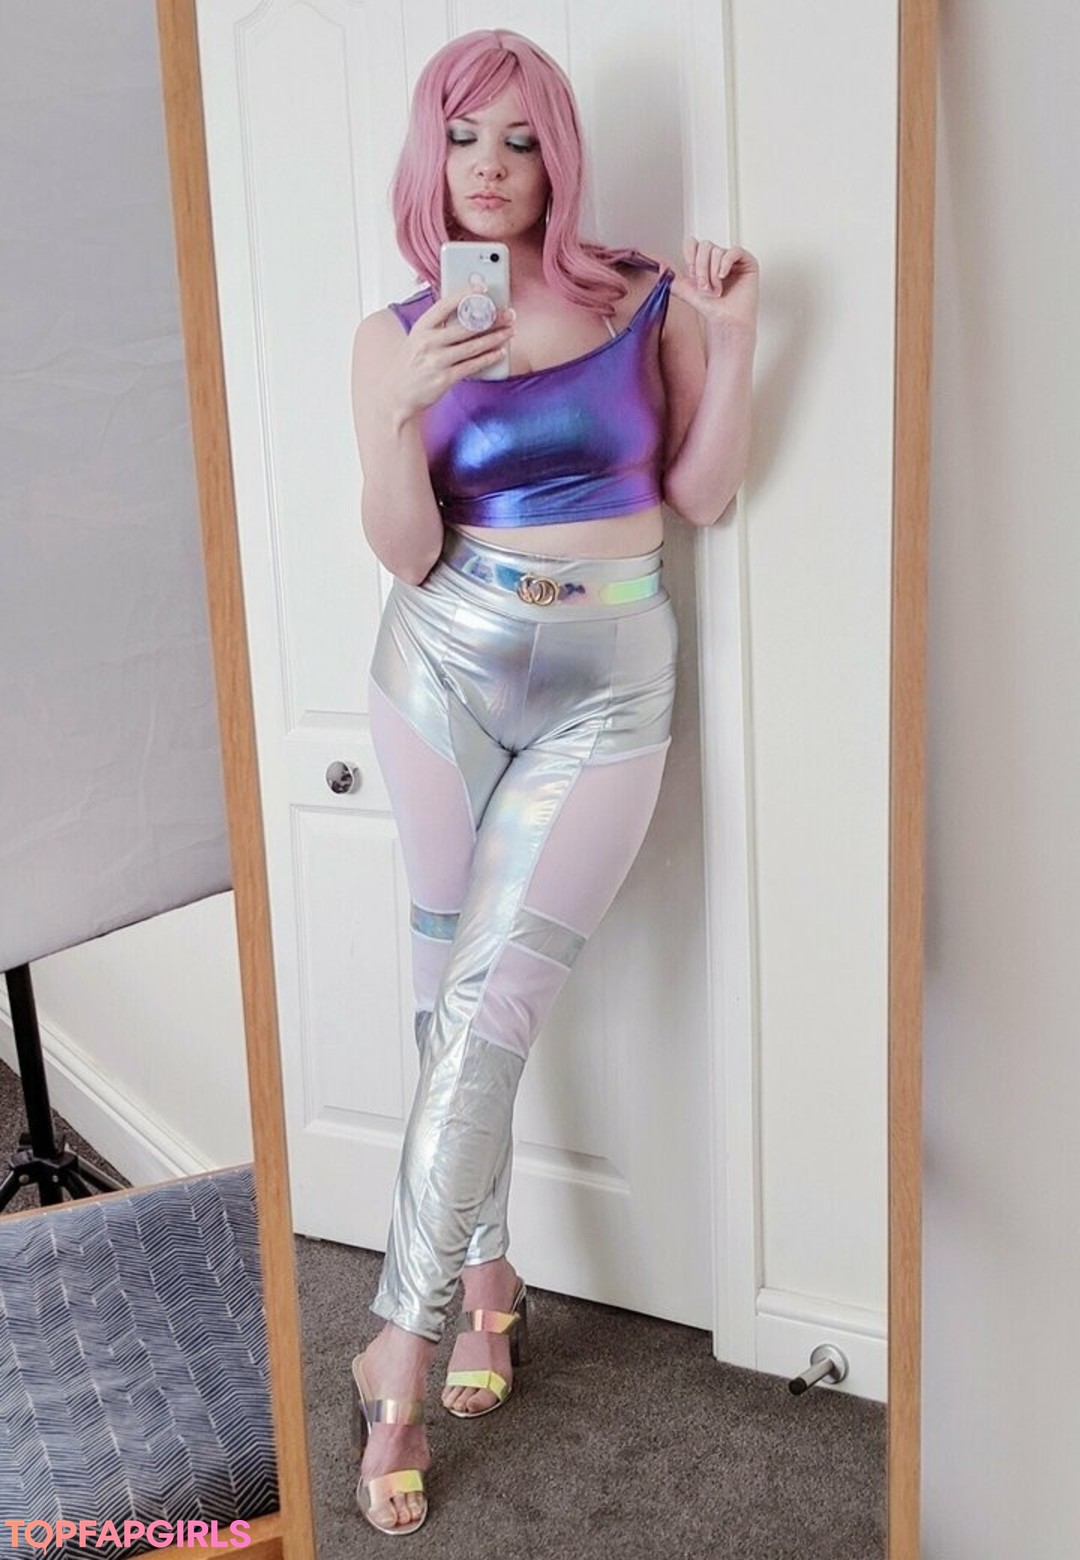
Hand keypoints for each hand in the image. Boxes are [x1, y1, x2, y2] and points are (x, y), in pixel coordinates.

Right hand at [389, 283, 514, 419]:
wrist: (397, 395)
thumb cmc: (412, 364)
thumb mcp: (418, 338)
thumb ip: (438, 326)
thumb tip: (467, 311)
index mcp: (422, 327)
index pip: (445, 304)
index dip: (466, 294)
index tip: (484, 288)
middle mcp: (428, 342)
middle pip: (466, 326)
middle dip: (492, 319)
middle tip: (508, 315)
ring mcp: (436, 361)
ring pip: (473, 346)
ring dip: (495, 338)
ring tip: (509, 332)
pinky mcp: (444, 379)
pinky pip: (472, 366)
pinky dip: (488, 358)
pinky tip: (500, 353)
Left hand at [671, 237, 758, 334]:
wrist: (726, 321)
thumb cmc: (713, 309)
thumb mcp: (688, 293)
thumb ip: (675, 281)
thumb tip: (661, 267)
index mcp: (704, 262)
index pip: (693, 243)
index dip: (690, 256)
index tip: (691, 274)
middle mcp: (718, 258)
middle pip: (704, 246)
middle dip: (701, 268)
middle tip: (704, 287)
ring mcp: (732, 259)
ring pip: (717, 251)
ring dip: (713, 273)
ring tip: (716, 289)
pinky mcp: (747, 262)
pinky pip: (734, 251)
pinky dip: (726, 263)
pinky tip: (724, 276)